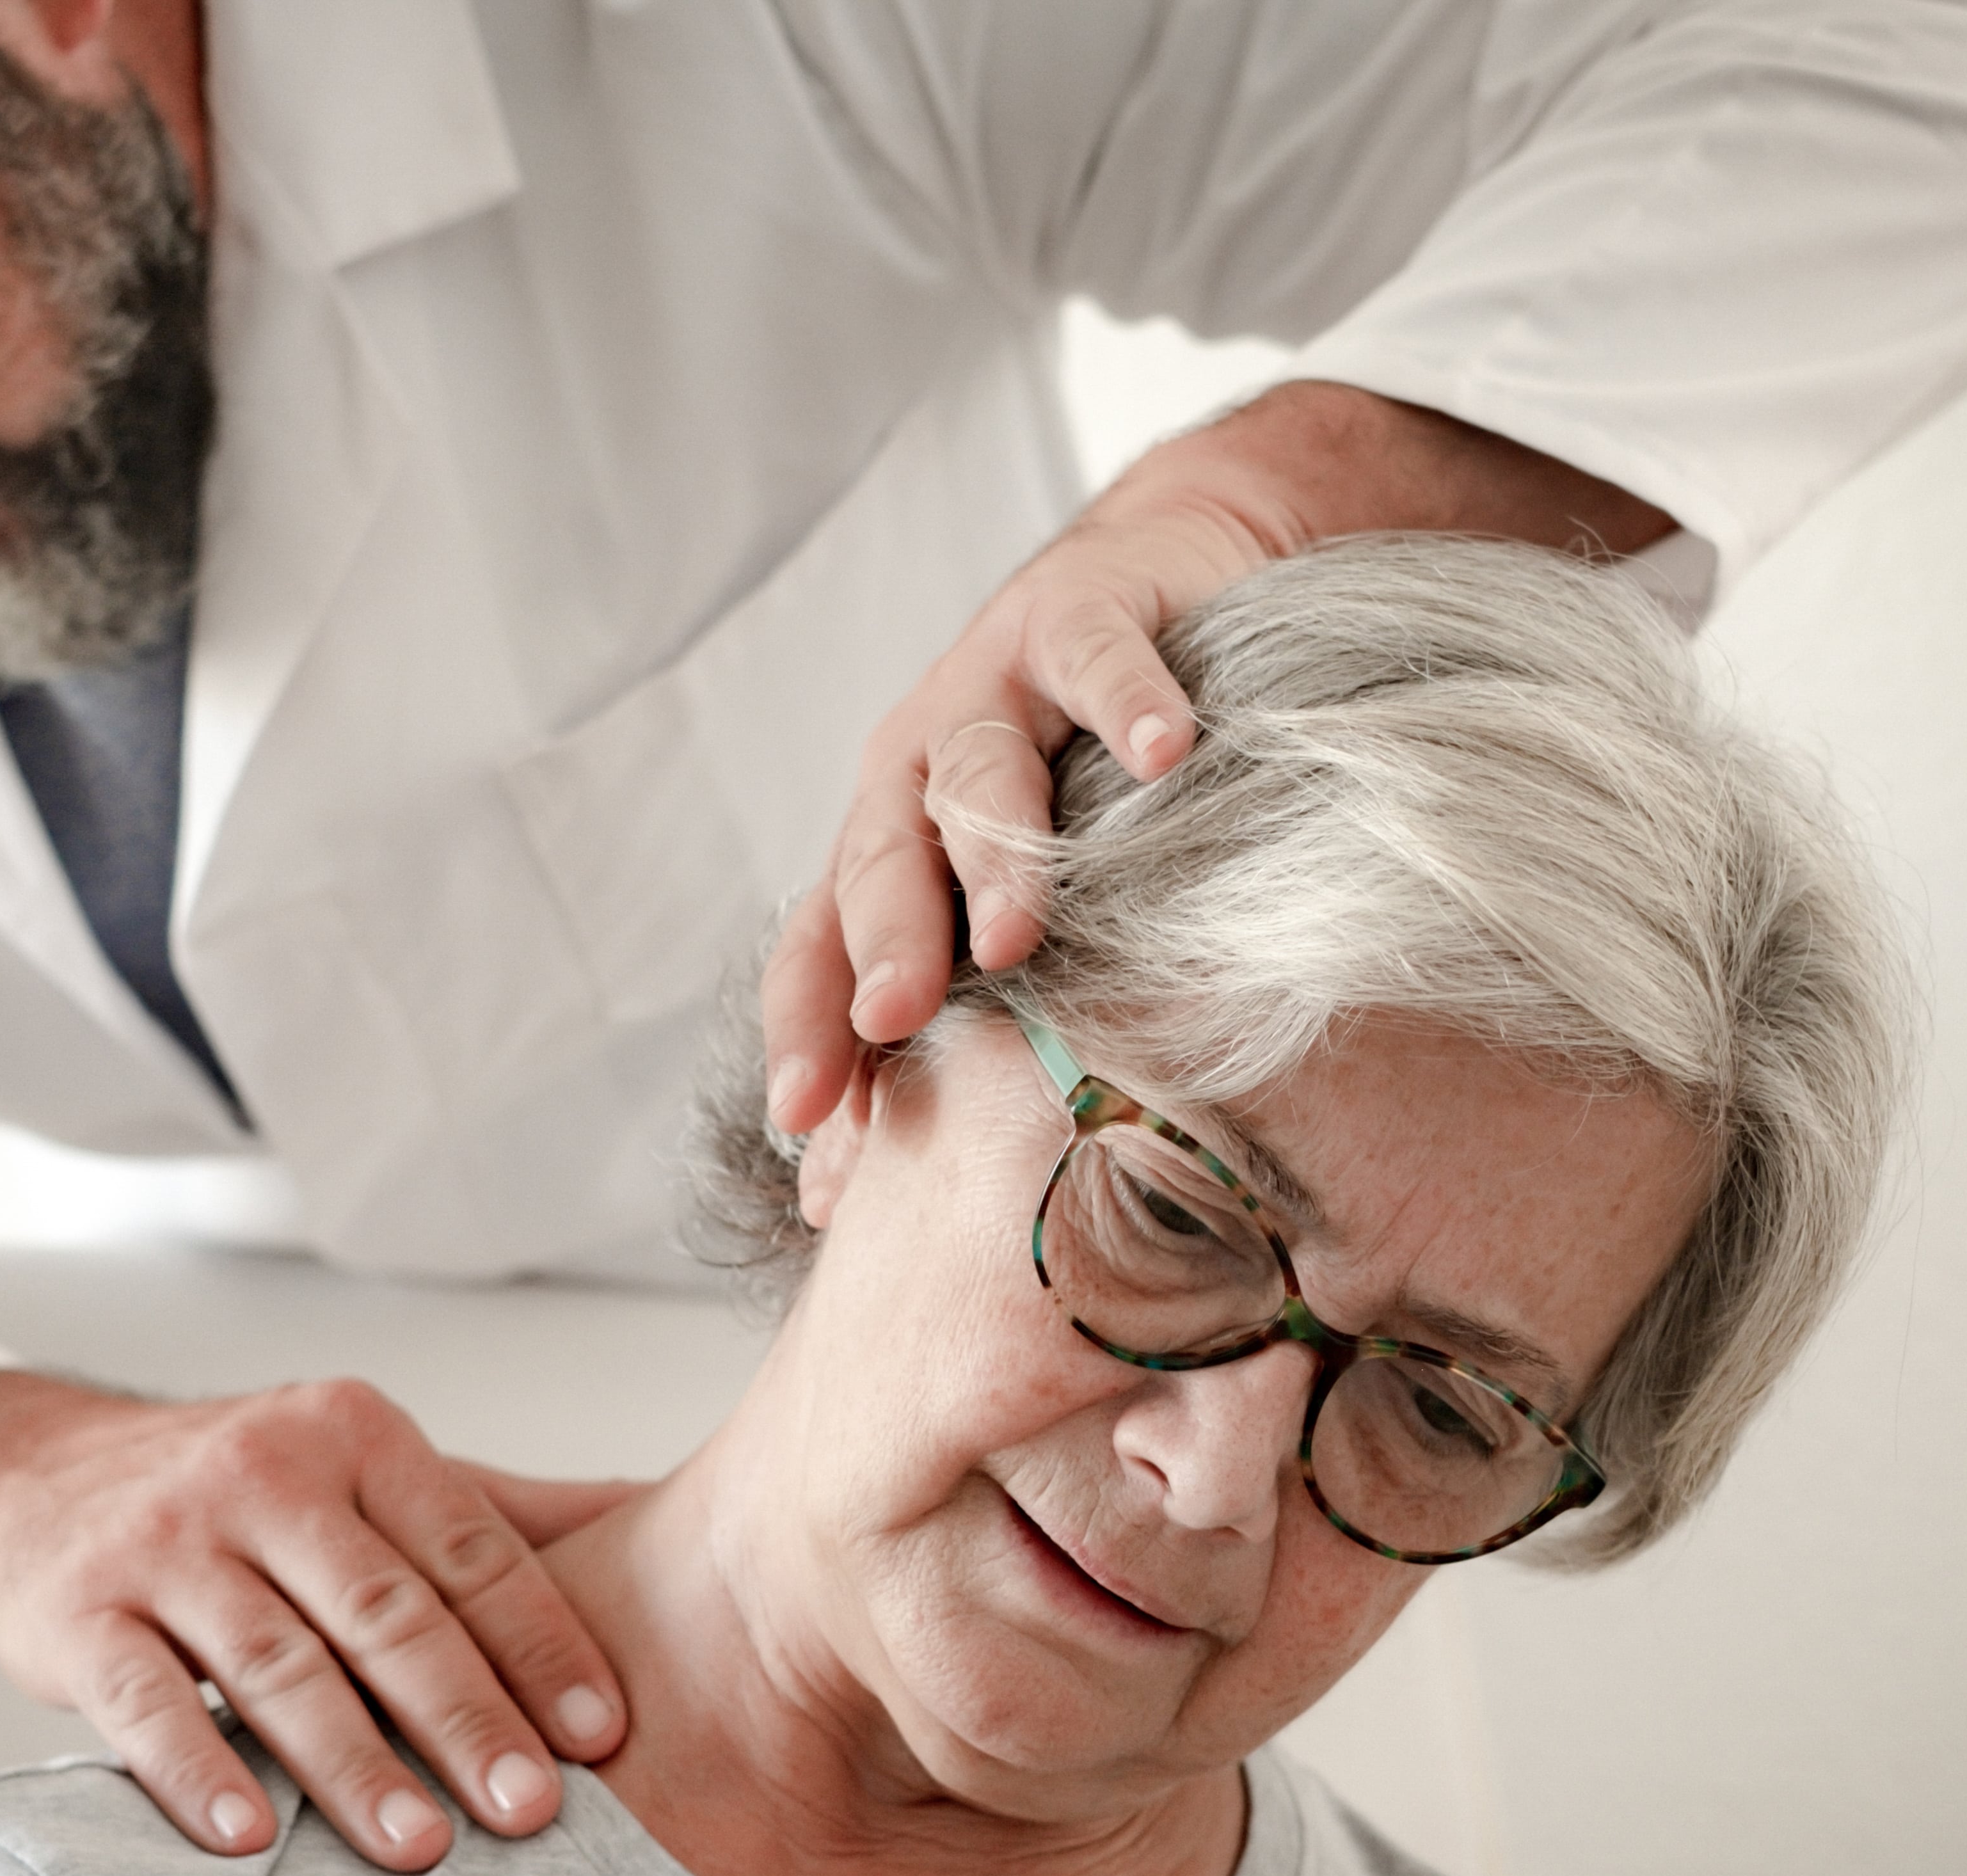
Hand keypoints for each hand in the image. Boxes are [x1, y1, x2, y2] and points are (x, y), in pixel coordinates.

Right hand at [0, 1369, 637, 1868]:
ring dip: (351, 1763)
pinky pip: (142, 1700)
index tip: (606, 1735)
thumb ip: (500, 1515)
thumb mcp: (365, 1472)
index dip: (540, 1642)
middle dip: (465, 1717)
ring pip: (274, 1663)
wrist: (34, 1476)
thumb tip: (662, 1526)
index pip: (467, 1548)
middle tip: (535, 1813)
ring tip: (422, 1851)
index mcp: (353, 1435)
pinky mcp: (77, 1613)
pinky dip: (194, 1771)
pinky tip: (249, 1840)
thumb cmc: (242, 1493)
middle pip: (382, 1611)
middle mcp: (260, 1474)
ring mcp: (161, 1542)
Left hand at [761, 383, 1673, 1134]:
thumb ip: (946, 1029)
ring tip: (1017, 932)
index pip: (816, 946)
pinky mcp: (1084, 611)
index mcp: (885, 847)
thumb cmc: (1077, 774)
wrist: (1155, 581)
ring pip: (976, 772)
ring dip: (993, 854)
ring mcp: (994, 684)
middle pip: (881, 861)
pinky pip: (1100, 658)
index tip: (801, 1118)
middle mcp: (916, 768)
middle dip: (887, 946)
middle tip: (896, 1020)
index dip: (804, 1027)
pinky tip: (1166, 754)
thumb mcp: (1001, 896)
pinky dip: (1130, 701)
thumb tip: (845, 1203)